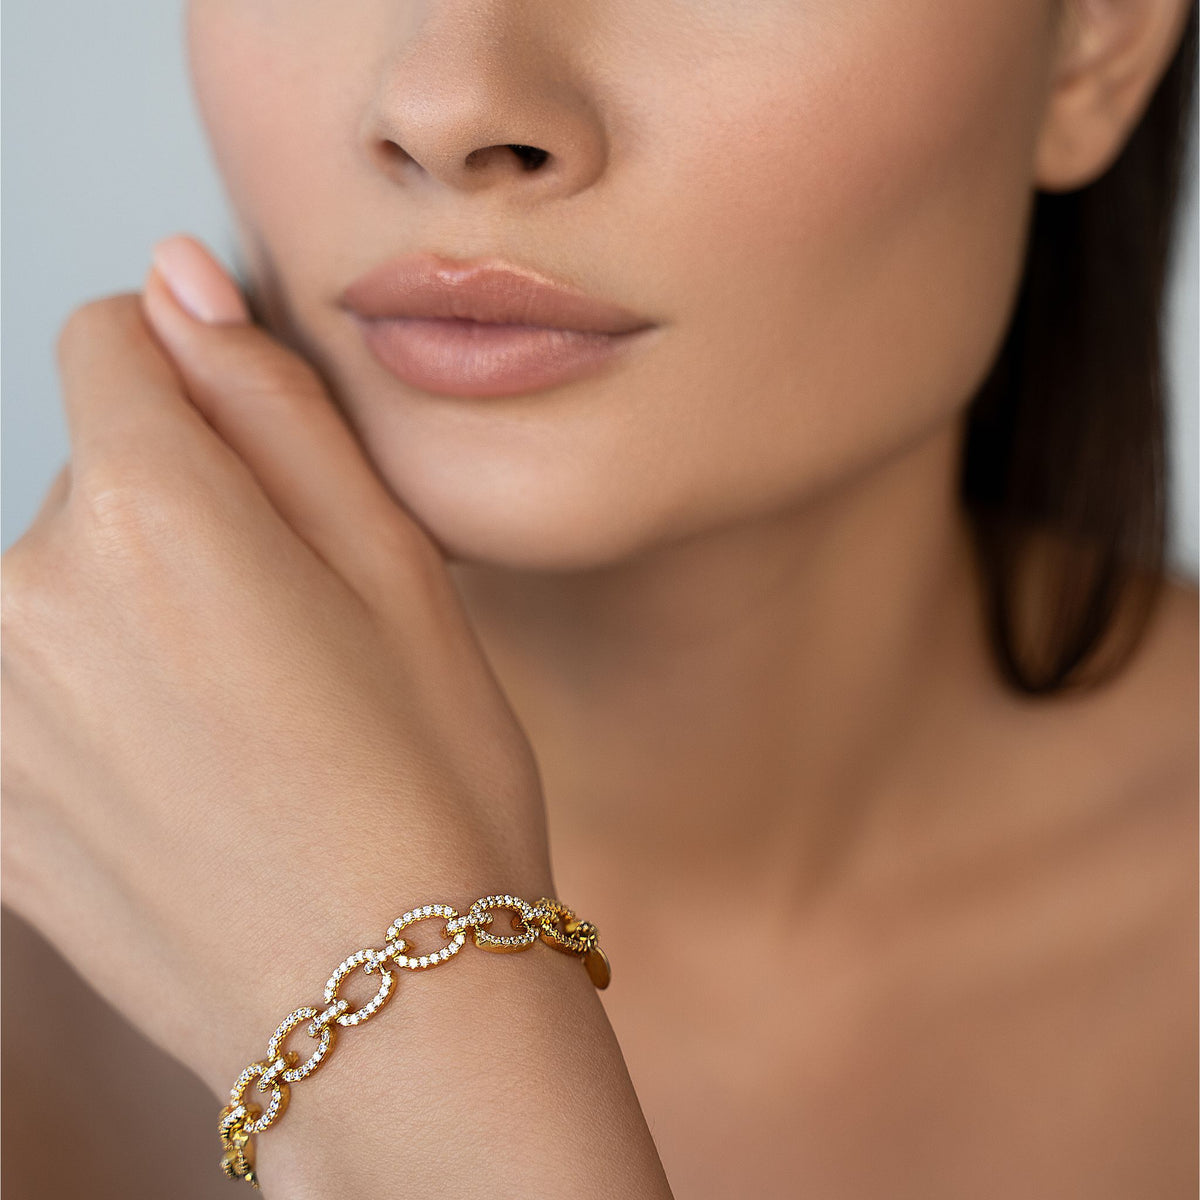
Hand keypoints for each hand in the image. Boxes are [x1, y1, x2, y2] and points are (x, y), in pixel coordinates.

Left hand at [1, 236, 552, 1097]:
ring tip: (247, 723)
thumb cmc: (430, 789)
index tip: (255, 466)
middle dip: (178, 519)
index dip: (193, 383)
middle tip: (293, 636)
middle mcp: (28, 598)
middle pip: (88, 476)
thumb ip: (271, 404)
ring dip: (135, 616)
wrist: (395, 1016)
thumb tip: (175, 281)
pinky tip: (192, 782)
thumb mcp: (399, 567)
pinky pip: (30, 689)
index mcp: (150, 513)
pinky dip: (96, 705)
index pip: (106, 341)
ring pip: (56, 586)